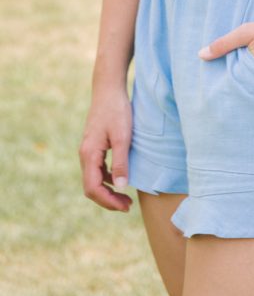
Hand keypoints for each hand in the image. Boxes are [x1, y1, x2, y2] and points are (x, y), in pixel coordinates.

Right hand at [79, 88, 132, 212]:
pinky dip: (107, 179)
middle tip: (128, 206)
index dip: (108, 201)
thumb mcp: (123, 136)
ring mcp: (88, 150)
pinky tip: (120, 178)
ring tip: (126, 198)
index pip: (93, 188)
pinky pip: (97, 170)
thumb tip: (122, 187)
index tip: (125, 206)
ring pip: (93, 179)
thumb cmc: (117, 110)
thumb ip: (121, 162)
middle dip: (108, 200)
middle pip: (91, 187)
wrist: (108, 89)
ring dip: (108, 191)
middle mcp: (85, 155)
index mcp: (89, 154)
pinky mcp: (94, 146)